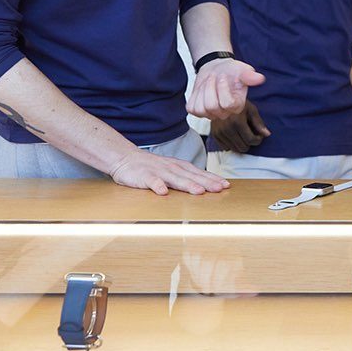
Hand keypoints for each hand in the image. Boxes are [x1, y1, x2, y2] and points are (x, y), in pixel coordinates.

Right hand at [109, 148, 230, 195]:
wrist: (125, 158)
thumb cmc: (152, 167)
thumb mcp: (171, 170)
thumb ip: (186, 177)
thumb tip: (205, 186)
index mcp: (179, 167)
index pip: (199, 173)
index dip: (213, 179)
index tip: (226, 185)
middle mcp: (172, 168)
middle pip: (191, 176)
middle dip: (207, 183)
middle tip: (220, 189)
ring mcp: (158, 171)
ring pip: (175, 179)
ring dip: (187, 185)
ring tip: (199, 192)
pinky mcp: (144, 176)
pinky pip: (151, 182)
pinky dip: (157, 186)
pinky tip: (163, 192)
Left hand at [187, 58, 265, 121]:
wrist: (216, 68)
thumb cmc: (231, 71)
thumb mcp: (241, 70)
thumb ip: (249, 75)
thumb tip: (260, 79)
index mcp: (237, 106)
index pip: (227, 104)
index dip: (222, 88)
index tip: (223, 76)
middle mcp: (224, 113)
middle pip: (212, 106)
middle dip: (210, 87)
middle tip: (215, 77)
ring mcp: (210, 114)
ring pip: (201, 108)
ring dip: (203, 90)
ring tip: (209, 82)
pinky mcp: (198, 112)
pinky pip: (192, 108)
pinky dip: (195, 96)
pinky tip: (202, 90)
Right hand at [210, 101, 267, 151]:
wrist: (220, 99)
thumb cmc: (238, 103)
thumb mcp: (251, 110)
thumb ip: (259, 123)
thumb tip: (267, 134)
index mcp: (237, 122)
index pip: (250, 140)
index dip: (258, 140)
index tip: (259, 136)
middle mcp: (227, 129)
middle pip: (243, 147)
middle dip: (250, 143)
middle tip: (251, 135)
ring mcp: (219, 132)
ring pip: (235, 149)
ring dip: (242, 144)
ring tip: (244, 135)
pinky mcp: (214, 134)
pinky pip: (226, 148)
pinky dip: (232, 144)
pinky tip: (235, 136)